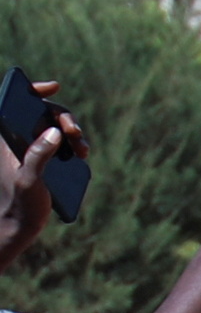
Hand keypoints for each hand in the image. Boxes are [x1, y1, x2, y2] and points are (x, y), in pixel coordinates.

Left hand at [3, 91, 80, 248]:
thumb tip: (53, 132)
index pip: (14, 103)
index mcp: (6, 138)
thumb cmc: (18, 203)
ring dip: (73, 133)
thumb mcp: (28, 180)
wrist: (20, 225)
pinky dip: (74, 144)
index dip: (34, 90)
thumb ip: (37, 155)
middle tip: (74, 133)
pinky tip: (80, 155)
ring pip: (55, 127)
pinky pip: (61, 142)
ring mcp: (32, 148)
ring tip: (81, 150)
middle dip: (63, 117)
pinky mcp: (44, 159)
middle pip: (43, 113)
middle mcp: (18, 138)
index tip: (53, 87)